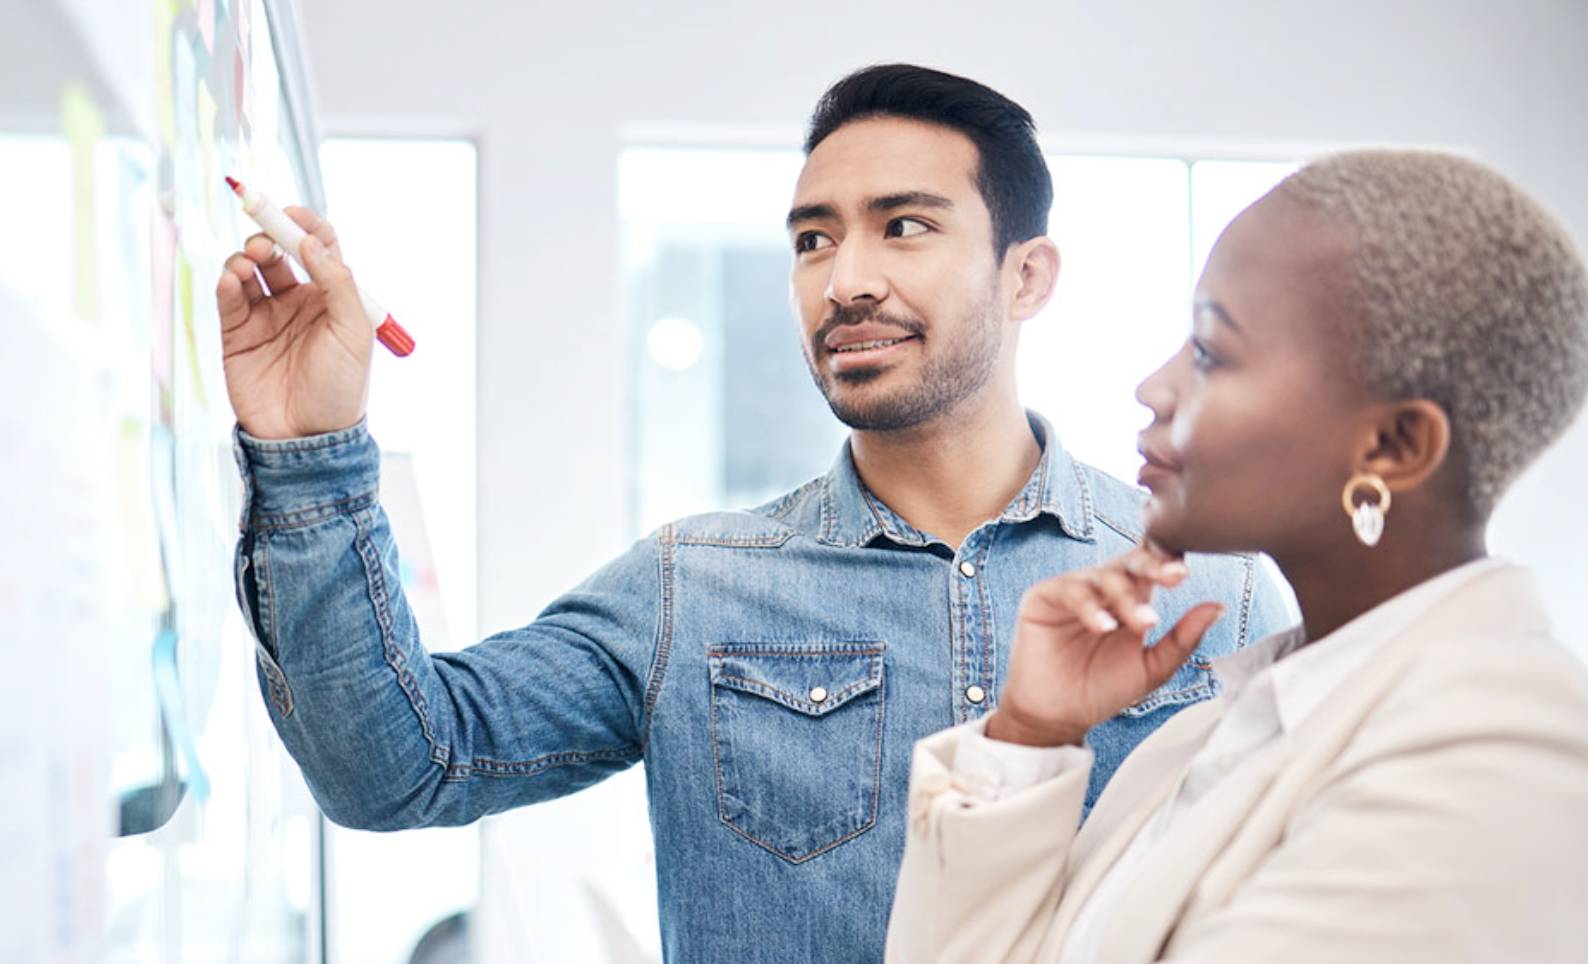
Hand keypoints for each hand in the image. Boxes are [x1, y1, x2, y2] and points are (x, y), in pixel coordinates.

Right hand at [215, 207, 372, 439]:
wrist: (307, 438)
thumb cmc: (340, 389)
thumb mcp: (354, 334)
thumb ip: (338, 284)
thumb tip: (313, 242)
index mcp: (331, 298)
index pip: (318, 248)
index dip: (306, 225)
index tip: (292, 213)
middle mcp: (297, 302)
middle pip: (279, 252)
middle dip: (269, 237)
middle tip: (264, 241)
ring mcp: (266, 317)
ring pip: (249, 270)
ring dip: (244, 257)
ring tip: (246, 262)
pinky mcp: (237, 335)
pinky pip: (228, 299)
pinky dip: (225, 283)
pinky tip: (229, 280)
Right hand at [986, 546, 1224, 746]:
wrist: (1060, 717)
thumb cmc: (1102, 690)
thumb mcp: (1152, 668)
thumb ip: (1183, 639)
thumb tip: (1218, 607)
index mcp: (1130, 598)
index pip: (1151, 568)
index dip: (1168, 562)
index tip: (1186, 572)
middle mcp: (1101, 588)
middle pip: (1130, 562)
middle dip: (1154, 566)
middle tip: (1176, 576)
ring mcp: (1072, 590)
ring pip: (1103, 575)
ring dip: (1126, 597)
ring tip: (1142, 624)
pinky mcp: (1043, 597)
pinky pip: (1069, 591)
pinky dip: (1089, 607)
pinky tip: (1104, 627)